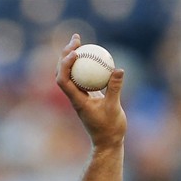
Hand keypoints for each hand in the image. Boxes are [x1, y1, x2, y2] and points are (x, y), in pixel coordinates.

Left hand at [56, 34, 126, 149]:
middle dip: (65, 55)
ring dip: (72, 57)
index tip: (76, 52)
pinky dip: (85, 64)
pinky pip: (83, 76)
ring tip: (79, 40)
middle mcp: (75, 97)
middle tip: (76, 39)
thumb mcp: (114, 108)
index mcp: (77, 101)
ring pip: (71, 74)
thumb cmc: (110, 128)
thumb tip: (118, 69)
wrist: (108, 142)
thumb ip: (115, 89)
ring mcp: (81, 96)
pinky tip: (93, 54)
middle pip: (63, 73)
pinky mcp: (88, 95)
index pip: (63, 80)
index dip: (65, 64)